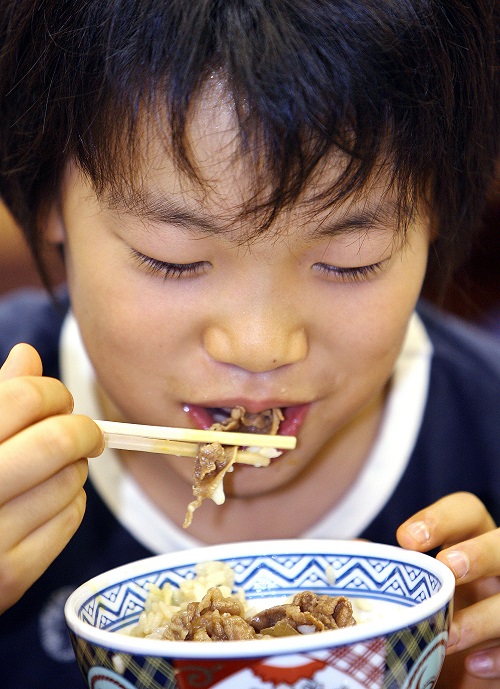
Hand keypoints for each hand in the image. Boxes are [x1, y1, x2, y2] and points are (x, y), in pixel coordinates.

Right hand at [0, 343, 102, 612]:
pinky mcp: (9, 578)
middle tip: (87, 432)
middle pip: (57, 440)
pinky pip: (68, 521)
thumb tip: (28, 355)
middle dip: (84, 429)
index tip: (60, 400)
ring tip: (61, 468)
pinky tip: (53, 498)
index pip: (24, 397)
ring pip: (69, 480)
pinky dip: (72, 502)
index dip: (53, 392)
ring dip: (77, 467)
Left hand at [397, 493, 499, 687]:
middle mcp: (495, 570)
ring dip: (484, 616)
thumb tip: (356, 551)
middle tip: (448, 566)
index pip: (466, 512)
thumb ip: (382, 569)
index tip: (405, 539)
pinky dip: (498, 656)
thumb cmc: (420, 614)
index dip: (441, 518)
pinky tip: (473, 665)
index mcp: (469, 543)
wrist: (439, 666)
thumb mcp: (402, 591)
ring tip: (449, 634)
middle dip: (481, 552)